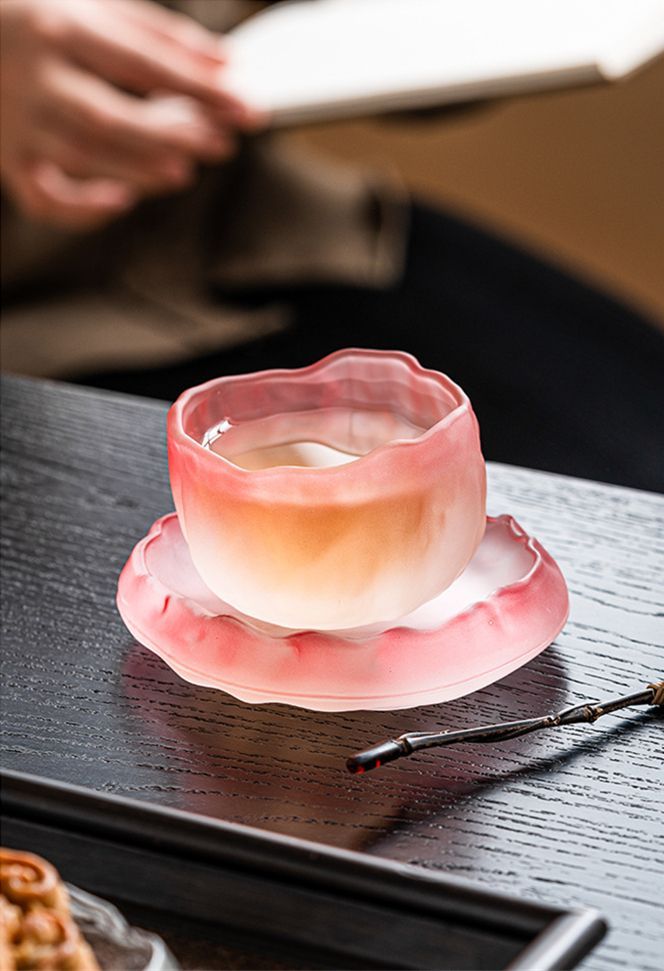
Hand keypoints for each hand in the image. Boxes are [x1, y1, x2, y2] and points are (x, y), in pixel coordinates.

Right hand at [0, 0, 255, 229]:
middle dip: (174, 136)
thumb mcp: (92, 5)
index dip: (201, 88)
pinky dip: (85, 209)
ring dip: (141, 170)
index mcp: (61, 25)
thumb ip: (157, 33)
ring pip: (84, 159)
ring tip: (185, 172)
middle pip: (110, 117)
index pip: (144, 61)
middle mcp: (36, 77)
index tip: (247, 107)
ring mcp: (17, 123)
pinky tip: (124, 199)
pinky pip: (44, 199)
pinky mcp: (7, 159)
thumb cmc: (39, 16)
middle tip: (221, 145)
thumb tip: (227, 66)